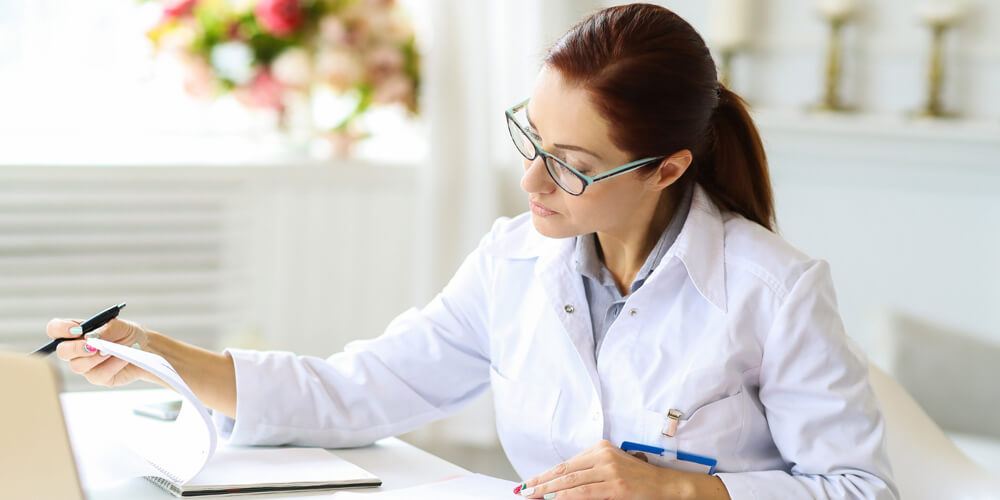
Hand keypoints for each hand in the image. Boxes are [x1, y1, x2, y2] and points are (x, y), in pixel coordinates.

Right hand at [46, 317, 152, 386]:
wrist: (145, 349)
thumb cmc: (128, 334)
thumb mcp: (120, 325)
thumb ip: (105, 329)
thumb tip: (90, 336)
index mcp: (77, 332)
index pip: (55, 329)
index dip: (60, 329)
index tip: (76, 330)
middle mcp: (76, 349)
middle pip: (61, 351)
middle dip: (75, 348)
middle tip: (92, 346)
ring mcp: (85, 365)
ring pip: (77, 366)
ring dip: (96, 358)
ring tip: (112, 350)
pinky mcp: (98, 377)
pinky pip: (98, 375)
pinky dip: (112, 365)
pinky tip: (123, 358)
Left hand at [517, 440, 729, 499]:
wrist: (666, 484)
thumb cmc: (638, 479)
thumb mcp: (612, 468)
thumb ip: (589, 472)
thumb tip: (560, 485)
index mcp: (600, 448)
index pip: (566, 463)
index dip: (545, 474)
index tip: (529, 482)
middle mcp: (603, 455)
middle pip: (564, 470)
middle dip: (540, 482)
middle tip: (523, 490)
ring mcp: (609, 469)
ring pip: (570, 481)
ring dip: (548, 490)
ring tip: (532, 495)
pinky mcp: (616, 485)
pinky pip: (584, 491)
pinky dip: (566, 496)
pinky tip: (552, 498)